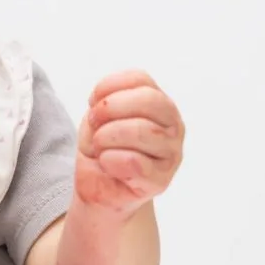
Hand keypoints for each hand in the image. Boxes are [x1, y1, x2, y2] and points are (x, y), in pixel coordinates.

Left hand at [74, 69, 184, 218]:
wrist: (99, 186)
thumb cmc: (102, 146)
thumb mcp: (99, 116)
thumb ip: (106, 103)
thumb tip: (105, 104)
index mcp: (158, 103)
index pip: (140, 78)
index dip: (109, 85)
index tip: (92, 101)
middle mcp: (172, 125)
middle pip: (150, 100)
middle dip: (110, 108)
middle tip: (94, 121)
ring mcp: (171, 153)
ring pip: (142, 130)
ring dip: (107, 136)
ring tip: (99, 145)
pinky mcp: (161, 180)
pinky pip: (134, 162)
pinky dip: (109, 160)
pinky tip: (107, 163)